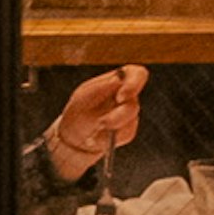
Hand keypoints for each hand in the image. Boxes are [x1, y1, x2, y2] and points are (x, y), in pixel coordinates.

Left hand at [41, 63, 146, 179]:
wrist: (75, 134)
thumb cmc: (79, 109)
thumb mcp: (84, 95)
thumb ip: (101, 87)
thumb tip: (118, 79)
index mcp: (119, 81)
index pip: (138, 74)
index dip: (134, 84)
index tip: (120, 97)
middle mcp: (128, 96)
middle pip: (133, 105)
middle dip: (116, 117)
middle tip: (101, 124)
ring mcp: (129, 114)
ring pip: (130, 121)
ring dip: (109, 127)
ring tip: (92, 133)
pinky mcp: (128, 131)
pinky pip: (126, 135)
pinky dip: (107, 139)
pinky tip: (94, 139)